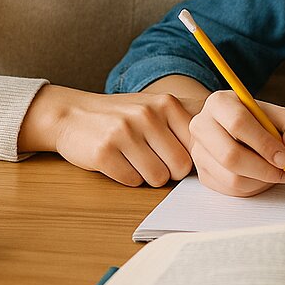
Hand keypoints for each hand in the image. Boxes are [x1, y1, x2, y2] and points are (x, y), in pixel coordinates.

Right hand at [18, 84, 197, 186]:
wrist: (72, 114)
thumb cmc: (120, 116)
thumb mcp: (152, 108)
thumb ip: (180, 126)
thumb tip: (212, 153)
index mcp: (165, 103)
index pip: (196, 146)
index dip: (187, 157)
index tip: (173, 155)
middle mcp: (147, 115)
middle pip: (180, 166)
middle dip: (168, 171)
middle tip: (152, 161)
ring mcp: (124, 132)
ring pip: (157, 178)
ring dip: (147, 176)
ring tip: (134, 160)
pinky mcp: (104, 152)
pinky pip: (131, 181)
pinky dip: (127, 178)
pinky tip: (117, 162)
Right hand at [188, 89, 284, 196]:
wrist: (235, 131)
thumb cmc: (259, 123)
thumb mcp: (282, 117)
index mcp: (220, 103)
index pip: (238, 123)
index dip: (265, 144)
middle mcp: (202, 125)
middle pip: (230, 155)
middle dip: (264, 169)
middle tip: (284, 172)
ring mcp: (199, 151)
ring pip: (231, 177)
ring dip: (261, 181)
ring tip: (274, 172)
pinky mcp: (202, 173)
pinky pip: (230, 190)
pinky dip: (252, 188)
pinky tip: (260, 176)